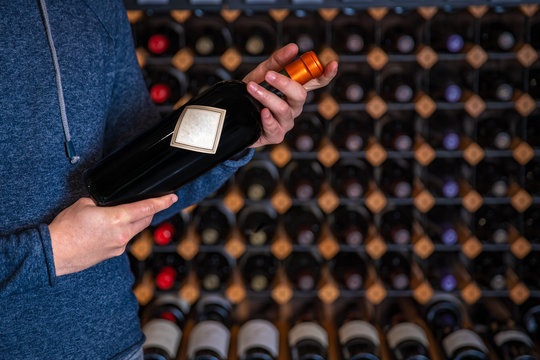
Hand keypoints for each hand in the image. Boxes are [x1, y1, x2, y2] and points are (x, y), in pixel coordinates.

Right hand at [49, 194, 177, 275]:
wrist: (54, 253)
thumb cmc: (65, 229)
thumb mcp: (84, 205)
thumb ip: (102, 202)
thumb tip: (108, 203)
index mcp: (117, 219)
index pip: (147, 208)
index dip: (162, 202)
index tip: (172, 197)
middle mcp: (122, 235)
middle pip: (146, 219)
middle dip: (150, 210)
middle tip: (151, 202)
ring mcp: (119, 247)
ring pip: (135, 230)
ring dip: (135, 221)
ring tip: (123, 214)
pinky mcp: (113, 254)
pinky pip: (125, 239)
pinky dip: (123, 232)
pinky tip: (110, 228)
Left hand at [243, 43, 337, 147]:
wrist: (235, 112)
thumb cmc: (252, 92)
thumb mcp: (263, 73)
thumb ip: (277, 61)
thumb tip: (294, 47)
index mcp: (295, 91)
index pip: (317, 83)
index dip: (327, 75)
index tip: (332, 64)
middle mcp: (294, 107)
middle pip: (300, 96)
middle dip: (285, 84)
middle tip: (269, 75)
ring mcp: (286, 122)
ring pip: (284, 110)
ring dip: (267, 97)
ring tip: (252, 88)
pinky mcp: (276, 135)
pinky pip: (275, 128)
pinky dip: (268, 119)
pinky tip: (262, 112)